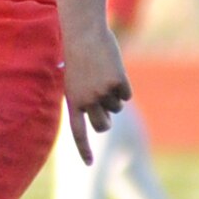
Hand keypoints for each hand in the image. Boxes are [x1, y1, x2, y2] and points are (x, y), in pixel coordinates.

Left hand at [61, 21, 130, 163]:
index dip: (84, 149)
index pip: (78, 132)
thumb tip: (102, 119)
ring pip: (116, 107)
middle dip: (107, 119)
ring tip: (103, 74)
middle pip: (103, 126)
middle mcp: (87, 101)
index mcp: (72, 101)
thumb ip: (85, 99)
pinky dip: (123, 84)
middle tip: (104, 103)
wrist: (84, 34)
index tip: (89, 164)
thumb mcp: (75, 80)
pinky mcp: (117, 83)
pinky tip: (113, 69)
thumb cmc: (78, 55)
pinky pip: (126, 94)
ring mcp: (102, 93)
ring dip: (114, 95)